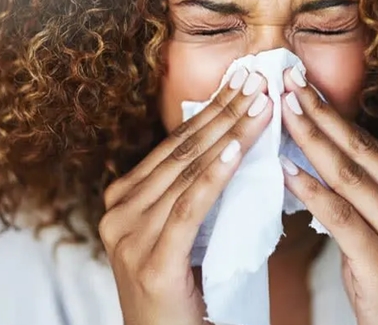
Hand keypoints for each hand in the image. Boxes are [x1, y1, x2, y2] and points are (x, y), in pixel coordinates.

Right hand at [99, 69, 271, 324]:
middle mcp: (117, 213)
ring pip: (187, 173)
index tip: (242, 82)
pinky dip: (214, 177)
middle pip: (180, 153)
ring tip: (261, 106)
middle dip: (223, 112)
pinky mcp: (152, 263)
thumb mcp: (182, 238)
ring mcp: (129, 237)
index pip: (173, 147)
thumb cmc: (182, 297)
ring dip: (229, 135)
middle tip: (256, 80)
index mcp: (122, 202)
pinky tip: (236, 151)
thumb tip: (232, 147)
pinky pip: (189, 210)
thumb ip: (192, 197)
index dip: (210, 111)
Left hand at [278, 66, 377, 324]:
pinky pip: (340, 216)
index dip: (335, 114)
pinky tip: (286, 169)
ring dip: (311, 139)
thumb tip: (320, 153)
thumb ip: (365, 194)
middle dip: (321, 113)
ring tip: (282, 112)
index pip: (372, 145)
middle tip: (288, 82)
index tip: (304, 87)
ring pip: (350, 176)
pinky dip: (310, 190)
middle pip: (361, 151)